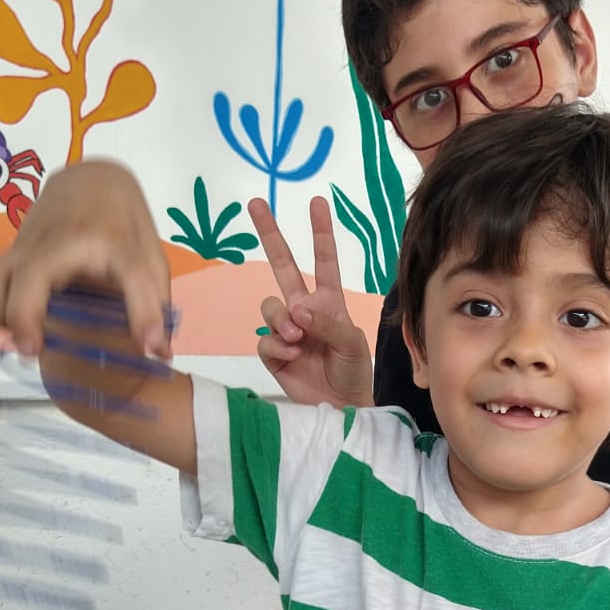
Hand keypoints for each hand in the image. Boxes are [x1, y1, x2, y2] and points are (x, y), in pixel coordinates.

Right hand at [0, 160, 171, 359]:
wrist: (91, 178)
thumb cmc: (122, 222)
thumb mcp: (148, 257)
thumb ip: (154, 304)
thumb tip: (159, 353)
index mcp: (116, 239)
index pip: (134, 272)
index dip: (144, 312)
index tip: (151, 346)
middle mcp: (67, 238)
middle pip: (34, 273)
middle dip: (25, 314)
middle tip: (34, 350)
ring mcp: (33, 241)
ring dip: (2, 313)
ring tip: (25, 340)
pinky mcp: (15, 248)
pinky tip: (15, 325)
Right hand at [250, 195, 373, 407]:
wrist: (342, 407)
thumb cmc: (353, 372)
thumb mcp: (352, 343)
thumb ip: (327, 323)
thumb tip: (297, 310)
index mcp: (329, 301)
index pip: (324, 260)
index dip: (320, 232)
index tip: (317, 202)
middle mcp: (304, 309)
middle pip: (282, 266)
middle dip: (270, 234)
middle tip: (256, 204)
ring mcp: (286, 330)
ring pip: (269, 305)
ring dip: (280, 318)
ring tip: (298, 337)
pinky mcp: (273, 353)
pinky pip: (265, 339)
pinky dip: (278, 345)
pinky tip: (293, 354)